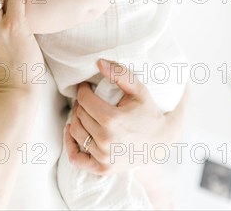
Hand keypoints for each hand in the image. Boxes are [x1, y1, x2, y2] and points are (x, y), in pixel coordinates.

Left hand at [65, 59, 183, 175]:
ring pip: (75, 132)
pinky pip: (76, 158)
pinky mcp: (102, 168)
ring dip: (76, 119)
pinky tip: (71, 131)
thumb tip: (99, 63)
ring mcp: (103, 157)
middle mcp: (105, 140)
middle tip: (88, 98)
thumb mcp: (139, 89)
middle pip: (79, 114)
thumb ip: (119, 74)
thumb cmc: (148, 111)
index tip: (87, 87)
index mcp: (112, 119)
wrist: (160, 140)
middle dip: (81, 103)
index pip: (84, 99)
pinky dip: (70, 144)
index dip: (83, 90)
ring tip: (84, 112)